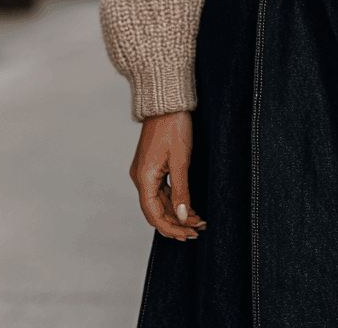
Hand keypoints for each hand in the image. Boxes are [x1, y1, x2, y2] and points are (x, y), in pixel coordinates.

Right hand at [130, 111, 206, 240]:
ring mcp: (145, 172)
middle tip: (197, 230)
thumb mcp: (181, 160)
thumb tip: (181, 216)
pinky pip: (161, 190)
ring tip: (197, 220)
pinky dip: (173, 200)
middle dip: (175, 222)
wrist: (168, 103)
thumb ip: (180, 190)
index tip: (188, 235)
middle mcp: (140, 177)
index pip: (153, 214)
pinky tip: (188, 206)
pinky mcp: (152, 166)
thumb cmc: (174, 127)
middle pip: (155, 210)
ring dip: (176, 212)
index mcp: (144, 178)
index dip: (170, 228)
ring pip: (159, 201)